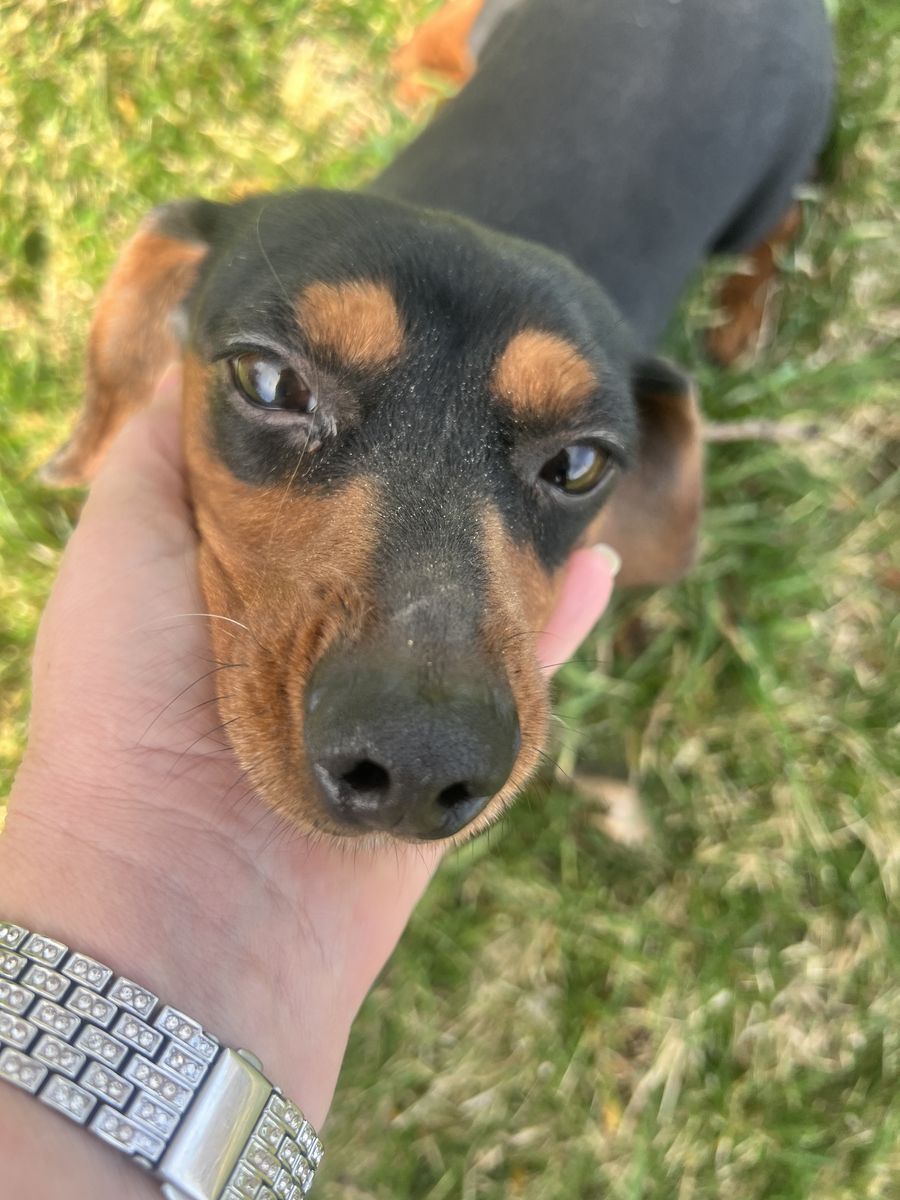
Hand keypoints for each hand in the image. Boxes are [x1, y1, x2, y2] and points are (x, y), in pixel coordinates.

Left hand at [0, 366, 616, 1197]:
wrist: (181, 872)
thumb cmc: (131, 698)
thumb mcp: (123, 545)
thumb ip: (163, 455)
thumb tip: (198, 355)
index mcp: (264, 571)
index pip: (340, 475)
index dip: (374, 420)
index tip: (403, 366)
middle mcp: (340, 622)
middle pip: (418, 529)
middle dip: (456, 472)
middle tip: (497, 409)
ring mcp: (400, 687)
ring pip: (482, 594)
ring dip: (522, 535)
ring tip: (563, 475)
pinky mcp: (454, 745)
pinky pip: (532, 668)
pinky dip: (567, 616)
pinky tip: (600, 559)